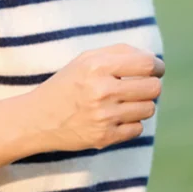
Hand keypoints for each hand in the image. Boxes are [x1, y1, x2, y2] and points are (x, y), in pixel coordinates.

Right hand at [27, 43, 164, 151]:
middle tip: (137, 90)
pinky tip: (116, 121)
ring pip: (148, 109)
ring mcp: (102, 117)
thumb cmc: (66, 86)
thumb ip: (120, 53)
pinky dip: (131, 125)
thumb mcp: (86, 60)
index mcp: (98, 67)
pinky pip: (137, 130)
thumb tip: (154, 61)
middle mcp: (101, 92)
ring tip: (124, 105)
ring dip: (141, 107)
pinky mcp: (102, 138)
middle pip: (153, 88)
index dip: (157, 67)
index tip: (154, 71)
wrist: (35, 121)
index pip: (147, 65)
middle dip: (150, 88)